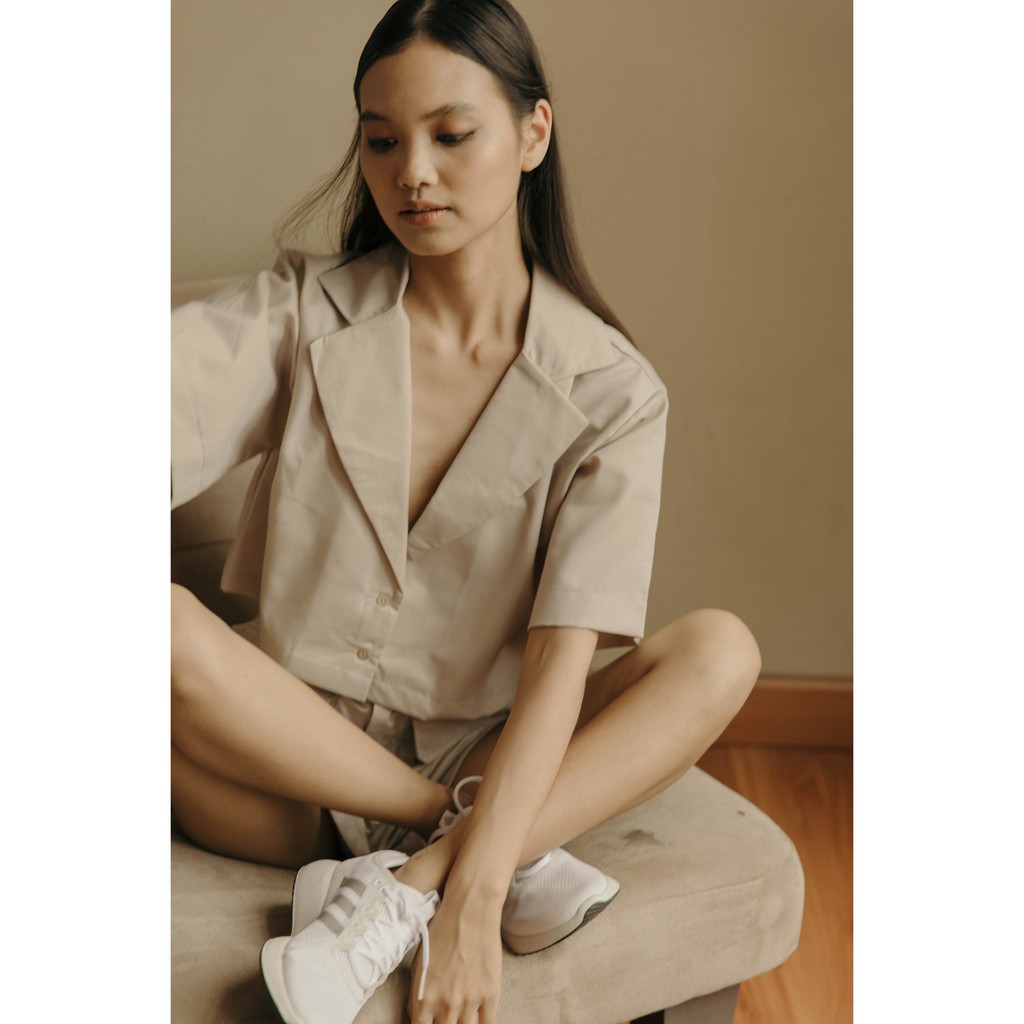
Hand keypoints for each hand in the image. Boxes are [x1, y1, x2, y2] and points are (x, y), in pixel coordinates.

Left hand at [406, 891, 502, 1023]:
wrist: (469, 912)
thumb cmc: (441, 933)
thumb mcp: (419, 965)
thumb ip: (417, 996)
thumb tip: (418, 1016)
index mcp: (424, 1000)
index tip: (430, 1023)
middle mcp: (446, 1006)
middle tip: (445, 1017)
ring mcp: (470, 1002)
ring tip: (459, 1015)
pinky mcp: (490, 995)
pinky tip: (477, 1019)